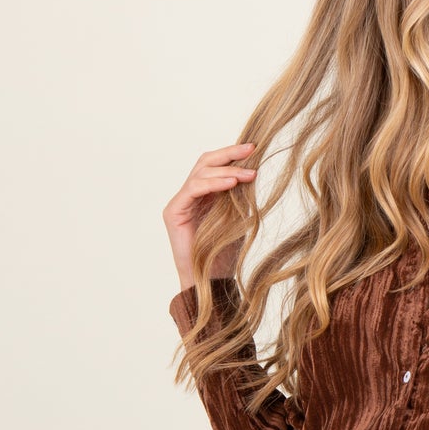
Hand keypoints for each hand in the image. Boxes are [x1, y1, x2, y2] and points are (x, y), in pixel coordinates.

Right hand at [162, 142, 257, 288]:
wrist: (211, 280)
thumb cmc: (225, 255)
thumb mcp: (238, 218)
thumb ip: (241, 196)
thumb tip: (254, 171)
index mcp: (204, 195)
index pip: (215, 166)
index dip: (232, 155)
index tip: (254, 148)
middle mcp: (189, 196)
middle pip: (205, 162)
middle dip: (229, 154)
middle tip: (251, 150)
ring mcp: (180, 203)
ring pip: (200, 173)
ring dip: (226, 171)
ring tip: (248, 174)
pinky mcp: (173, 212)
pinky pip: (194, 189)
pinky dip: (213, 183)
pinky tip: (231, 183)